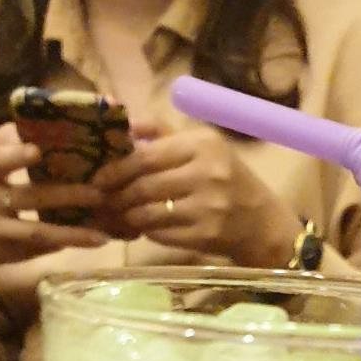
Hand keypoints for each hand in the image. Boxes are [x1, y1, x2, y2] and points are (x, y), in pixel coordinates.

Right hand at [0, 123, 108, 277]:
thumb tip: (33, 121)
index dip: (15, 156)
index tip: (38, 151)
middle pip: (28, 198)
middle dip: (65, 196)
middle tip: (99, 192)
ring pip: (36, 233)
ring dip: (71, 234)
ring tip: (101, 236)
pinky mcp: (2, 255)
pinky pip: (35, 250)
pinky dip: (60, 245)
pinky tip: (86, 242)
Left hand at [93, 121, 297, 265]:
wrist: (262, 223)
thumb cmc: (228, 180)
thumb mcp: (204, 147)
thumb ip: (164, 133)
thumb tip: (126, 125)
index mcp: (202, 144)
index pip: (146, 155)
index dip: (117, 168)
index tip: (98, 178)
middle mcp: (206, 172)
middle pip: (144, 185)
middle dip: (116, 195)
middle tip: (101, 201)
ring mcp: (207, 206)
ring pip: (148, 212)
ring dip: (127, 216)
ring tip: (116, 215)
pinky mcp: (205, 235)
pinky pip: (161, 234)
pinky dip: (144, 232)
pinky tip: (138, 229)